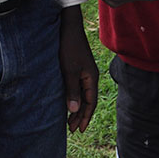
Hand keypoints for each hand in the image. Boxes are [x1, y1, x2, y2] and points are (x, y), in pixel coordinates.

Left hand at [58, 6, 98, 132]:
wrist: (68, 27)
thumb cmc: (69, 47)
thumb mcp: (69, 70)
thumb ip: (72, 90)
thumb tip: (74, 110)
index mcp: (91, 78)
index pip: (90, 103)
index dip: (84, 117)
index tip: (78, 130)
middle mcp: (90, 76)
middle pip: (87, 101)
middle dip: (80, 115)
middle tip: (71, 129)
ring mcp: (84, 72)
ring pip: (82, 95)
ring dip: (76, 108)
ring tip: (68, 120)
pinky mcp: (77, 68)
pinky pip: (77, 88)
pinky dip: (73, 97)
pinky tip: (66, 102)